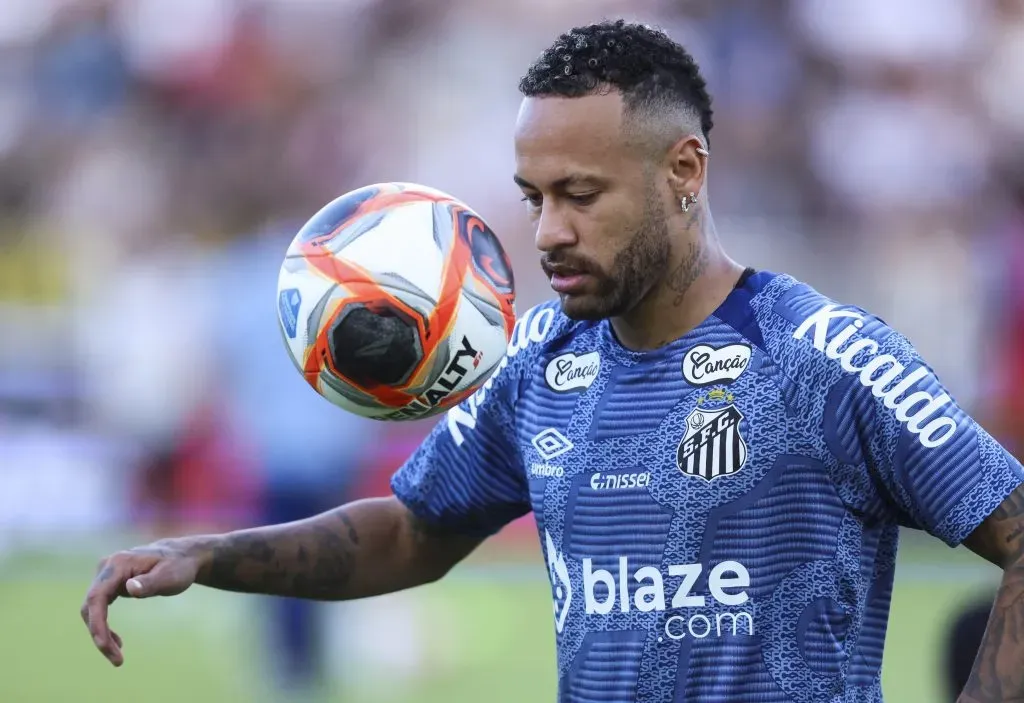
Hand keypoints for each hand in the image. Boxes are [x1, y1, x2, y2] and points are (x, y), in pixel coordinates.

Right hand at [80, 540, 205, 665]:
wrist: (182, 557)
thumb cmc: (179, 566)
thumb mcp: (171, 576)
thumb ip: (151, 582)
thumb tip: (130, 588)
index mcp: (118, 564)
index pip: (97, 597)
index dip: (97, 623)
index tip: (104, 646)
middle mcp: (106, 567)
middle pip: (90, 605)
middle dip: (99, 634)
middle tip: (117, 659)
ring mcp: (106, 575)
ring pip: (92, 609)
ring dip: (100, 632)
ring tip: (117, 655)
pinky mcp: (110, 584)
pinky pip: (99, 608)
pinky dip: (104, 625)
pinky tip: (117, 641)